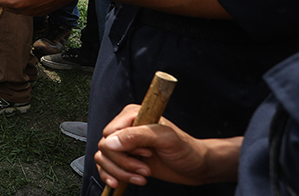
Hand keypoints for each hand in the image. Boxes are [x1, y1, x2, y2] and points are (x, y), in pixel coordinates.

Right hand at [96, 104, 222, 187]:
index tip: (145, 153)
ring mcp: (124, 145)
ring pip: (103, 159)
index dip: (124, 148)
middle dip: (124, 164)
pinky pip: (105, 167)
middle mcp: (125, 128)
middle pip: (105, 148)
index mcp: (132, 116)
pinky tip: (120, 183)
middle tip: (145, 169)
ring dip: (121, 173)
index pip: (109, 133)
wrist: (196, 167)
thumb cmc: (186, 150)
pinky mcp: (124, 159)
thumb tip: (109, 142)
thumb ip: (137, 136)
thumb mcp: (165, 139)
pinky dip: (111, 176)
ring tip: (141, 177)